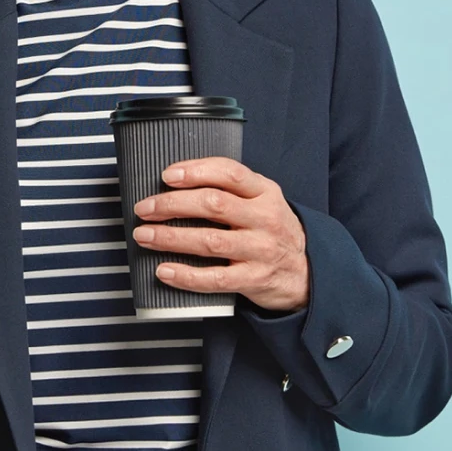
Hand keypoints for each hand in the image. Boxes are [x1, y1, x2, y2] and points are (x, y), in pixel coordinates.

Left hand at [130, 157, 310, 312]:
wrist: (307, 273)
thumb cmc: (271, 230)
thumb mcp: (261, 200)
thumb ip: (229, 189)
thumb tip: (175, 182)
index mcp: (264, 192)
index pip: (229, 173)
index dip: (196, 171)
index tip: (167, 175)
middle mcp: (264, 218)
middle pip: (213, 204)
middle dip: (172, 204)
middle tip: (144, 208)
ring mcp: (261, 250)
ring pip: (210, 241)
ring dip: (170, 237)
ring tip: (144, 235)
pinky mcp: (254, 279)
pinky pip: (215, 278)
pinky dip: (186, 276)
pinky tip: (164, 271)